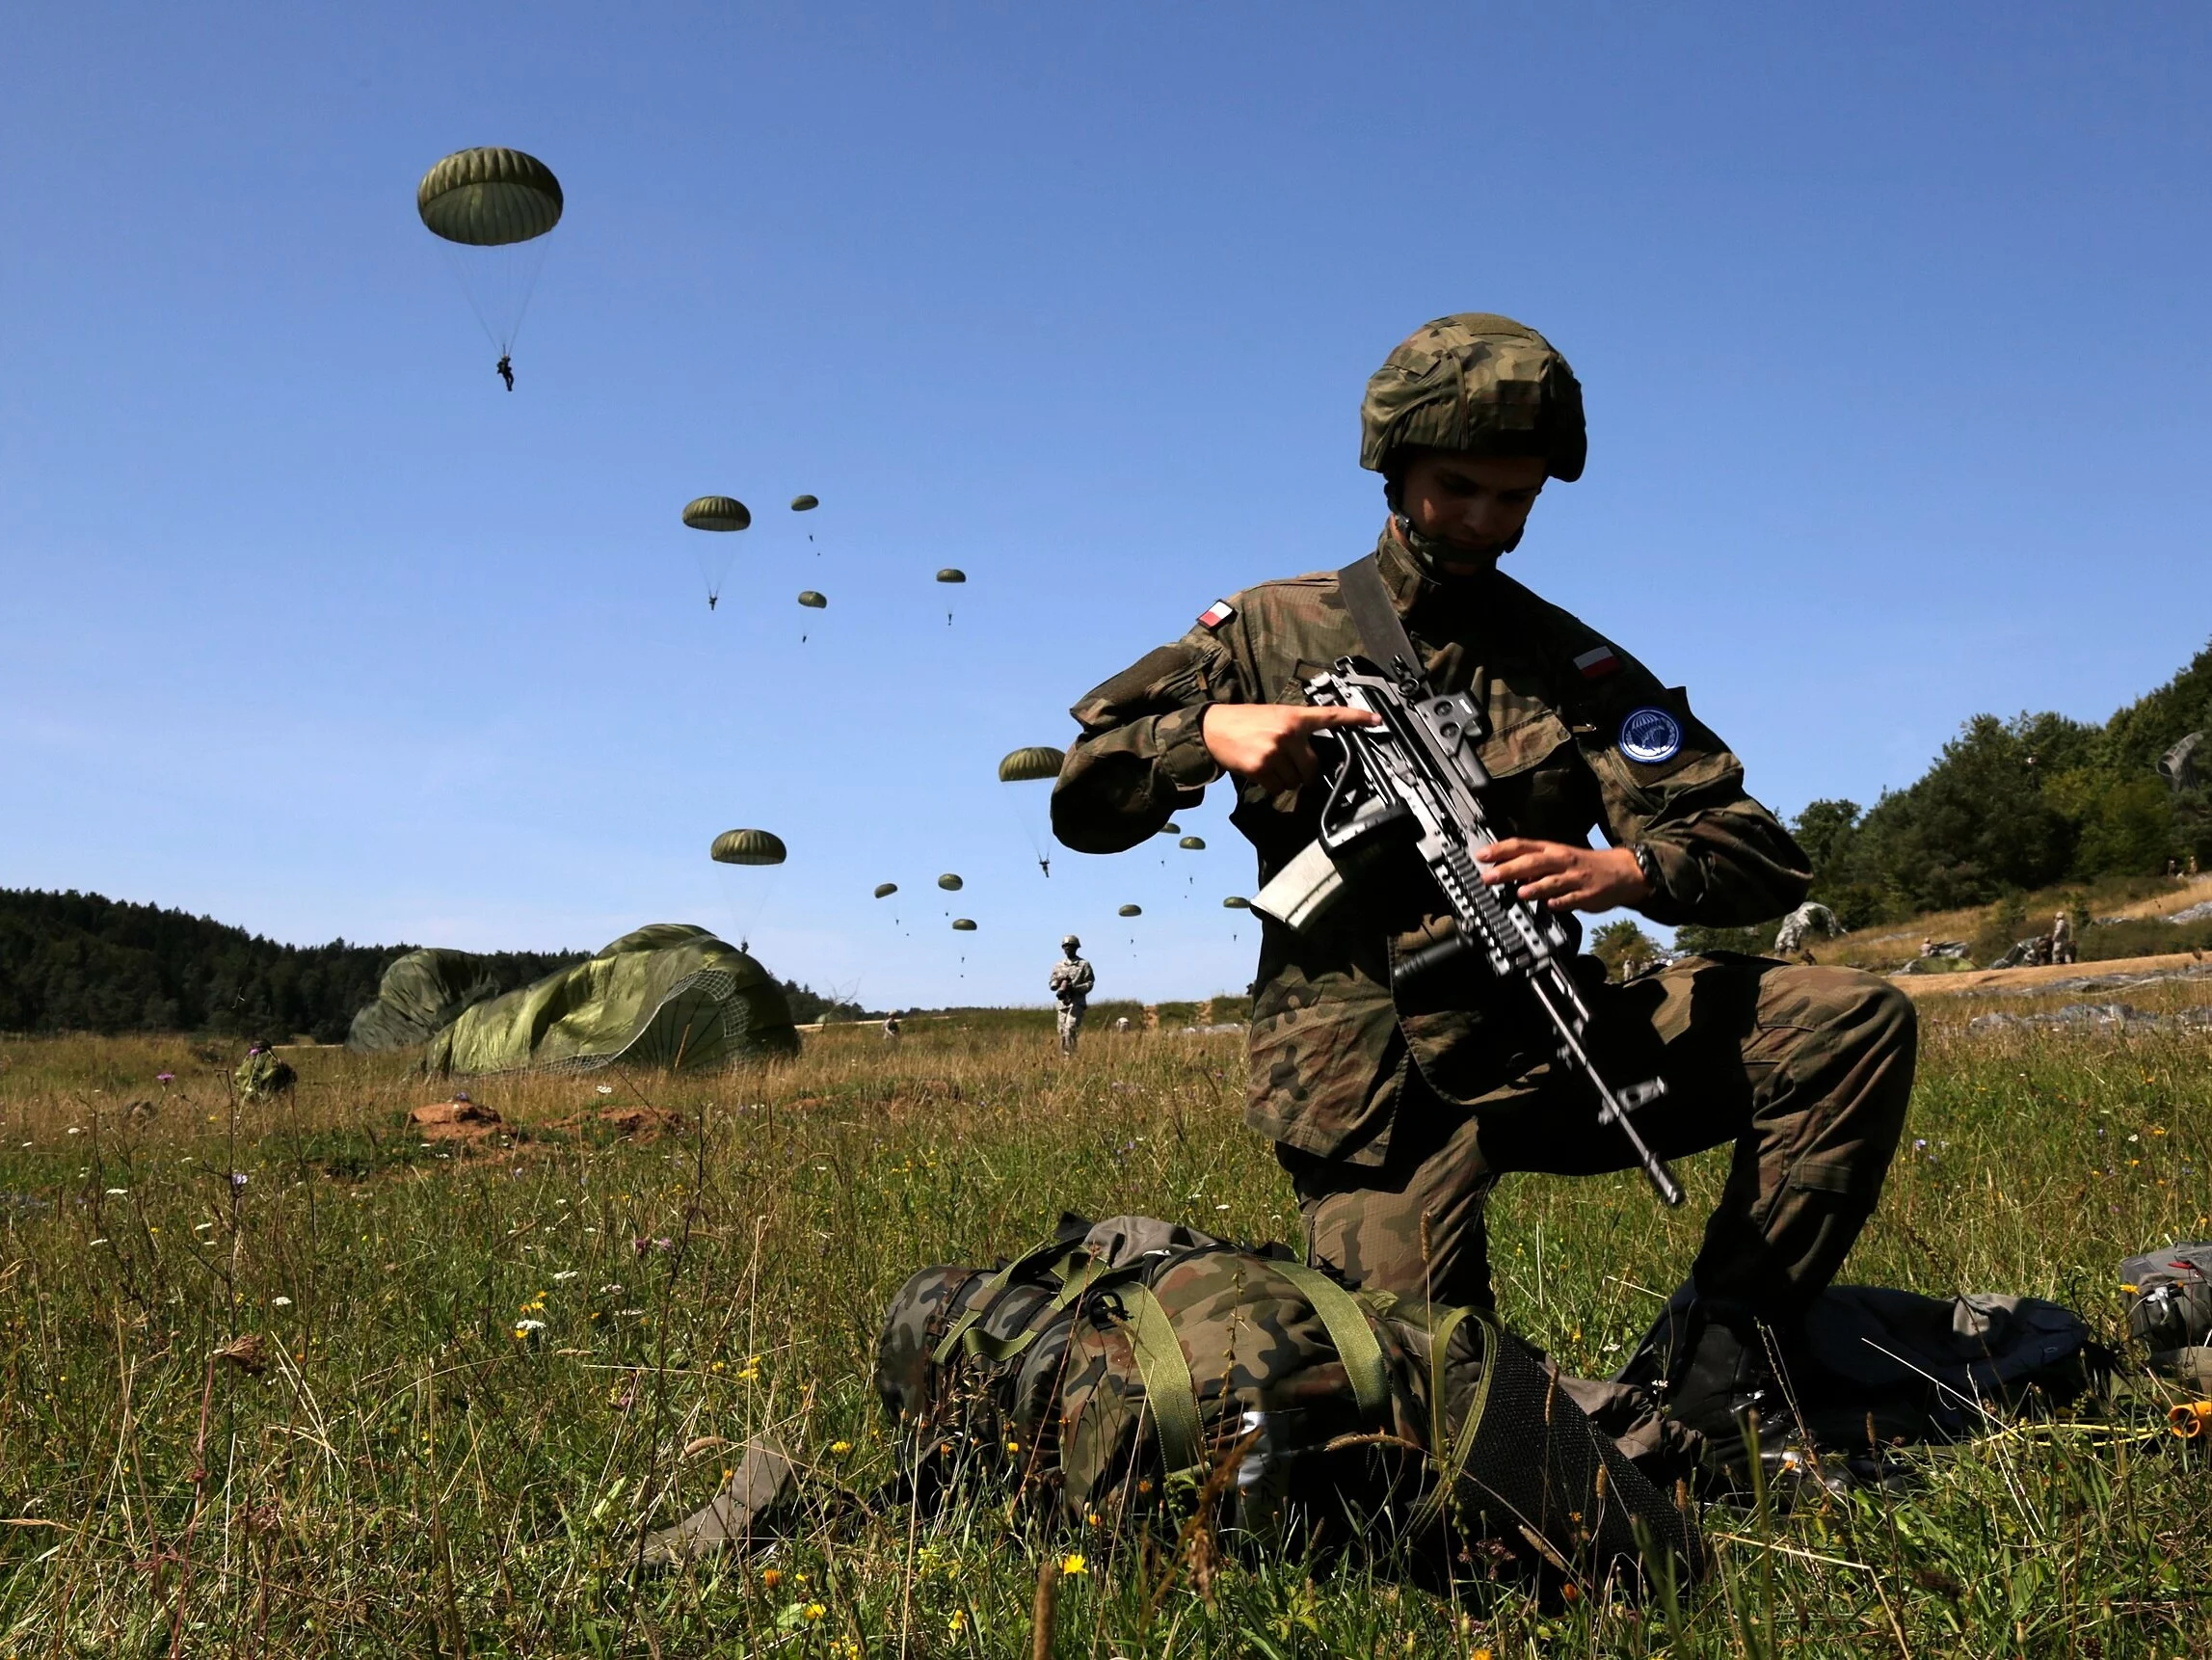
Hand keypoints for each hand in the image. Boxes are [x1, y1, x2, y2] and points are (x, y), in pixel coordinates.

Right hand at [1201, 704, 1380, 793]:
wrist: (1214, 728)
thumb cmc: (1245, 722)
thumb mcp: (1274, 716)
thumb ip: (1297, 729)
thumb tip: (1313, 752)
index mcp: (1294, 716)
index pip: (1331, 716)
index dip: (1356, 718)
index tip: (1377, 721)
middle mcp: (1288, 733)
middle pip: (1312, 767)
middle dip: (1303, 771)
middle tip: (1286, 762)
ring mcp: (1275, 751)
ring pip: (1295, 780)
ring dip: (1286, 779)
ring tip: (1269, 763)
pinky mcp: (1262, 767)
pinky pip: (1278, 787)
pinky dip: (1271, 785)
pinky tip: (1260, 771)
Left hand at [1478, 839, 1649, 911]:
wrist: (1622, 871)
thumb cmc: (1583, 864)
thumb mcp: (1557, 857)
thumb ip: (1532, 865)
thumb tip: (1504, 871)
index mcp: (1552, 850)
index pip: (1522, 845)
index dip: (1500, 850)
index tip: (1481, 855)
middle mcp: (1561, 861)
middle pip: (1533, 862)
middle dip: (1510, 869)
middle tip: (1489, 877)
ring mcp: (1575, 878)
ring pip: (1553, 881)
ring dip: (1536, 887)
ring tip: (1520, 893)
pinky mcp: (1587, 894)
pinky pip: (1573, 898)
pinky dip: (1562, 901)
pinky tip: (1552, 905)